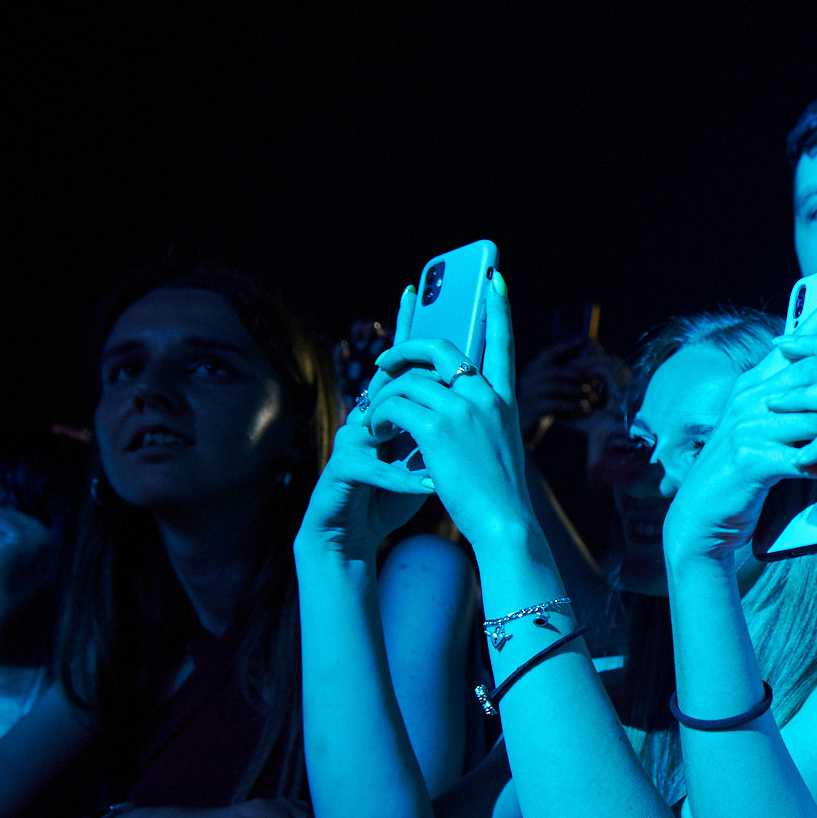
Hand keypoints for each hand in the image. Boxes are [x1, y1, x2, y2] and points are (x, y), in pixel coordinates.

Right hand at [299, 288, 434, 562]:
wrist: (356, 529)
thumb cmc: (394, 488)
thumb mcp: (427, 451)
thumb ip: (442, 423)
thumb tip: (473, 393)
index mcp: (393, 408)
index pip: (403, 360)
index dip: (407, 325)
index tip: (416, 288)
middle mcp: (368, 414)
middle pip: (385, 379)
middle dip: (403, 368)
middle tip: (427, 369)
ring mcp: (352, 439)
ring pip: (379, 420)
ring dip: (405, 434)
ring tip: (427, 448)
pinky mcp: (343, 469)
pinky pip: (375, 467)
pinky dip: (403, 478)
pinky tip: (426, 485)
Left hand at [363, 273, 535, 550]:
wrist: (505, 522)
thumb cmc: (496, 494)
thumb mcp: (495, 446)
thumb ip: (476, 418)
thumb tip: (441, 401)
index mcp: (503, 400)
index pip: (502, 343)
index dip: (498, 308)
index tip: (492, 277)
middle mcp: (484, 396)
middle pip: (439, 348)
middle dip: (404, 349)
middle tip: (383, 363)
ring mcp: (462, 409)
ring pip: (407, 379)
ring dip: (381, 395)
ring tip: (374, 419)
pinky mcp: (437, 427)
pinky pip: (394, 404)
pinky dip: (378, 415)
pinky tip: (377, 432)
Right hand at [517, 336, 623, 438]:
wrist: (522, 424)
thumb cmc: (541, 402)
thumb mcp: (549, 386)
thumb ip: (562, 375)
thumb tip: (589, 367)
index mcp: (534, 367)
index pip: (550, 352)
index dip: (567, 346)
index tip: (583, 339)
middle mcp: (530, 376)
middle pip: (559, 372)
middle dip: (580, 377)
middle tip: (596, 384)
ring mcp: (531, 391)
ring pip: (559, 387)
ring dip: (579, 392)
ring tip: (593, 398)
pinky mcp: (535, 407)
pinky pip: (557, 403)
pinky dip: (573, 406)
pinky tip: (584, 408)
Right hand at [661, 272, 816, 566]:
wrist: (703, 519)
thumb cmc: (744, 474)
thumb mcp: (769, 432)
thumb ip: (799, 408)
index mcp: (757, 384)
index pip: (799, 339)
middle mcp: (751, 398)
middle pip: (814, 370)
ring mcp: (749, 428)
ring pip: (814, 415)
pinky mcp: (753, 462)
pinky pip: (809, 460)